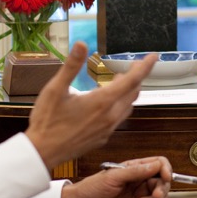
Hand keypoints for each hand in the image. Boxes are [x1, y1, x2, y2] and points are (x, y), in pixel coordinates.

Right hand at [25, 43, 156, 169]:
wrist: (42, 153)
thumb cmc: (47, 121)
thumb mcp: (55, 89)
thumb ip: (71, 66)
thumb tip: (81, 45)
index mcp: (101, 102)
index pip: (132, 80)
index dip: (144, 67)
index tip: (153, 56)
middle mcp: (109, 116)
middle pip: (133, 93)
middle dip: (136, 77)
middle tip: (134, 65)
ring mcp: (107, 129)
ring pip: (128, 107)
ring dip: (129, 92)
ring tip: (120, 81)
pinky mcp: (102, 138)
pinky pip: (119, 119)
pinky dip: (120, 106)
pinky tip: (107, 104)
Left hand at [61, 157, 171, 197]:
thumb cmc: (90, 189)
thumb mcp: (113, 177)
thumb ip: (135, 171)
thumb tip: (156, 165)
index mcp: (134, 169)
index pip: (159, 164)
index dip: (166, 169)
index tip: (166, 177)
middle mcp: (139, 183)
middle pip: (163, 184)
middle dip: (162, 190)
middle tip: (155, 196)